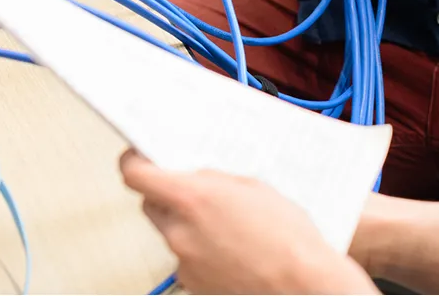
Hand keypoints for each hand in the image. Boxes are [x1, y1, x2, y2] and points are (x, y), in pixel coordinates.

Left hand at [120, 152, 376, 294]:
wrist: (304, 286)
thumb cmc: (288, 241)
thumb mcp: (252, 188)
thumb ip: (214, 180)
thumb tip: (197, 177)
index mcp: (192, 200)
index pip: (136, 175)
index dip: (134, 162)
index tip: (138, 156)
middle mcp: (180, 232)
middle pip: (151, 204)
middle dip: (167, 195)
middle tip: (192, 191)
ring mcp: (184, 263)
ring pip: (170, 233)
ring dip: (188, 225)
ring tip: (225, 226)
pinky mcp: (193, 285)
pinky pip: (187, 259)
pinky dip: (201, 251)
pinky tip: (229, 249)